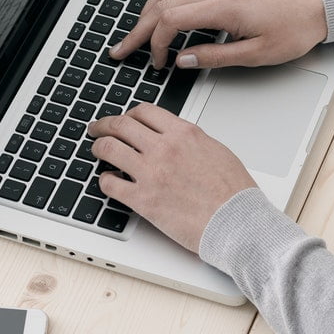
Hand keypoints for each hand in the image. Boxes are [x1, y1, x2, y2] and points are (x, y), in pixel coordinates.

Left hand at [88, 103, 255, 253]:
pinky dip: (104, 180)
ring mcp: (151, 173)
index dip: (128, 114)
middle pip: (121, 125)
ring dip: (98, 148)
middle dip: (103, 125)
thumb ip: (191, 141)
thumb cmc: (233, 193)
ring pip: (109, 149)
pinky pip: (109, 184)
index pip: (144, 111)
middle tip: (96, 130)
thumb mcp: (216, 151)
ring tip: (97, 151)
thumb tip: (176, 139)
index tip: (123, 120)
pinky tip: (108, 181)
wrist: (236, 222)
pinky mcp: (143, 200)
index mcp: (183, 133)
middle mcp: (164, 149)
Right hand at [109, 0, 327, 69]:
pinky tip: (161, 15)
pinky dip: (164, 0)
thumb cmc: (293, 30)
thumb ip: (215, 57)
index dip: (155, 43)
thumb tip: (183, 60)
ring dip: (148, 11)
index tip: (157, 64)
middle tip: (121, 50)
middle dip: (138, 29)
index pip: (170, 20)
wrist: (317, 7)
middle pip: (162, 4)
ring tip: (137, 33)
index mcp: (222, 6)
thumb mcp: (256, 55)